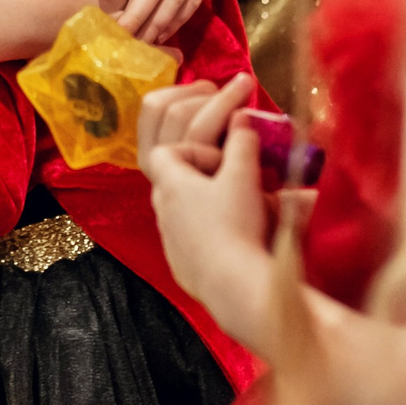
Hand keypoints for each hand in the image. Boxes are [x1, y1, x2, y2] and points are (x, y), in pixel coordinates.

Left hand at [139, 75, 292, 354]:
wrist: (235, 287)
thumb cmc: (236, 225)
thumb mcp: (244, 176)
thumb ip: (242, 142)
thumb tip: (242, 117)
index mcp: (170, 183)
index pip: (167, 151)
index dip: (195, 148)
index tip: (222, 160)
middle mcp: (162, 211)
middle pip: (173, 181)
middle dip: (202, 175)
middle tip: (232, 181)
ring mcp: (170, 241)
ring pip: (183, 213)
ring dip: (206, 205)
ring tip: (238, 210)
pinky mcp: (182, 266)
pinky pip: (191, 241)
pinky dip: (208, 233)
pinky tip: (234, 239)